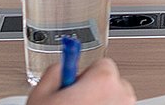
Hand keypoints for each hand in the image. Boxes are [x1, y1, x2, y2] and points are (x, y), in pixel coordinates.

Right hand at [23, 57, 137, 104]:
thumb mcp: (42, 95)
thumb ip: (56, 72)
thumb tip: (63, 68)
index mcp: (103, 81)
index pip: (102, 64)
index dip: (86, 75)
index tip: (77, 84)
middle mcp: (122, 96)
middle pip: (113, 83)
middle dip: (96, 91)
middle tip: (76, 104)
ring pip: (117, 101)